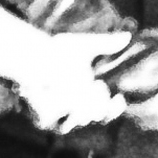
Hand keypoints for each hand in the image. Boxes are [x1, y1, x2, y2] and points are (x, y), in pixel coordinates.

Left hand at [13, 30, 132, 133]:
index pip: (108, 111)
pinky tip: (50, 87)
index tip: (118, 97)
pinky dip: (54, 103)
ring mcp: (60, 118)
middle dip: (98, 102)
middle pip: (96, 116)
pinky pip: (56, 117)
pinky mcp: (43, 120)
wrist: (31, 55)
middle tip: (96, 86)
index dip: (116, 108)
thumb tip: (127, 36)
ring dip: (80, 104)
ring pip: (79, 119)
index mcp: (90, 97)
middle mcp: (77, 111)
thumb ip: (106, 43)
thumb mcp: (84, 46)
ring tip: (76, 88)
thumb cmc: (57, 51)